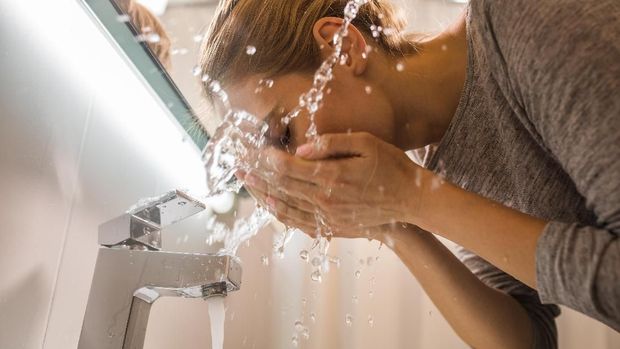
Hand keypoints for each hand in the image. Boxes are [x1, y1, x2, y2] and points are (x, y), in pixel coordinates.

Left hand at [243, 132, 428, 235]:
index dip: (268, 159)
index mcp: (332, 176)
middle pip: (282, 187)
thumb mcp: (367, 144)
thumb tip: (301, 147)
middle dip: (257, 175)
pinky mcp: (332, 227)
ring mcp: (327, 216)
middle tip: (238, 165)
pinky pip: (298, 222)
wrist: (411, 202)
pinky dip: (280, 213)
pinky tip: (269, 205)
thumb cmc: (392, 168)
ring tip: (245, 184)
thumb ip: (332, 144)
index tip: (253, 149)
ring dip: (262, 193)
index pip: (290, 167)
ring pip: (286, 206)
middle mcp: (325, 199)